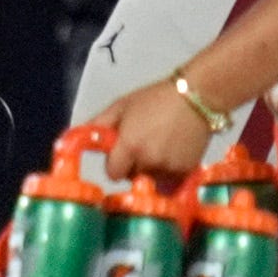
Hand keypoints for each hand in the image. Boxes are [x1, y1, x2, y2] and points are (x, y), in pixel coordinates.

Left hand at [98, 78, 221, 183]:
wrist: (198, 97)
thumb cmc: (156, 98)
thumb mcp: (122, 105)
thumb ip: (99, 124)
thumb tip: (79, 137)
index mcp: (129, 146)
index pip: (112, 173)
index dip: (115, 163)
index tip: (121, 153)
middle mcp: (148, 162)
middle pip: (131, 177)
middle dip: (133, 164)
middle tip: (144, 143)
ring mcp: (169, 169)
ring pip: (151, 179)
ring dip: (152, 168)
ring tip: (162, 145)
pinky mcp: (186, 172)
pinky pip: (170, 179)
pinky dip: (169, 169)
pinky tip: (175, 150)